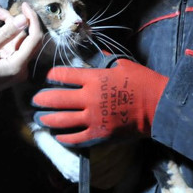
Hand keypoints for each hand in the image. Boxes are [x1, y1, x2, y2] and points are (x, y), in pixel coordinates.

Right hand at [0, 2, 41, 126]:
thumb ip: (6, 34)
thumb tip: (23, 19)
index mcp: (19, 65)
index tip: (24, 5)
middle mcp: (21, 68)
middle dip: (8, 22)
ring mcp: (14, 69)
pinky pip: (6, 50)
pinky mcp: (7, 69)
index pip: (35, 37)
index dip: (32, 19)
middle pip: (22, 38)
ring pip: (11, 43)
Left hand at [31, 59, 167, 147]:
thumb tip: (94, 54)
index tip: (46, 77)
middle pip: (57, 99)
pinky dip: (64, 137)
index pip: (63, 75)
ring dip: (47, 119)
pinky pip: (76, 138)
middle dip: (41, 100)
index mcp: (94, 78)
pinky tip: (58, 135)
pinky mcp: (99, 134)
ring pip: (62, 120)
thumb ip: (104, 60)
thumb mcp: (123, 64)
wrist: (158, 106)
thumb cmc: (143, 82)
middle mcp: (90, 98)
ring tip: (39, 118)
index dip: (51, 76)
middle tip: (34, 101)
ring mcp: (93, 118)